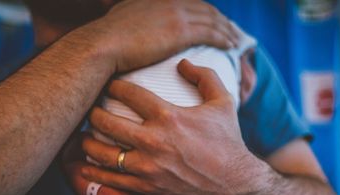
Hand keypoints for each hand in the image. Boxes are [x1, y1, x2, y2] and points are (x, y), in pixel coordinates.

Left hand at [79, 59, 253, 194]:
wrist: (234, 182)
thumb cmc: (228, 140)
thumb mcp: (224, 102)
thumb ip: (205, 76)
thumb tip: (182, 63)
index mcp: (169, 116)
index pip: (130, 94)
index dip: (114, 86)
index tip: (109, 85)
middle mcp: (154, 140)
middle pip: (108, 122)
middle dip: (93, 113)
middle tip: (90, 109)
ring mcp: (148, 166)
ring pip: (104, 153)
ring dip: (88, 142)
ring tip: (84, 136)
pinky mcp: (147, 186)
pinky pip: (113, 180)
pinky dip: (95, 173)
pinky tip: (85, 166)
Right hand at [92, 0, 238, 71]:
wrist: (103, 46)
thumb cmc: (109, 41)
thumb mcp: (123, 21)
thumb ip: (137, 21)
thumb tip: (139, 32)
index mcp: (158, 0)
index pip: (190, 3)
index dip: (206, 12)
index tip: (215, 21)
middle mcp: (170, 2)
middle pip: (205, 9)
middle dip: (221, 20)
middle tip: (232, 30)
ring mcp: (176, 14)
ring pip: (211, 19)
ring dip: (226, 29)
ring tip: (236, 40)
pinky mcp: (180, 30)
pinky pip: (211, 32)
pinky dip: (224, 37)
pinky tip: (231, 45)